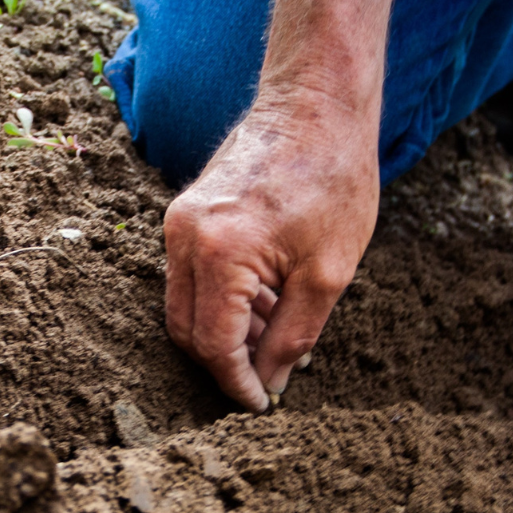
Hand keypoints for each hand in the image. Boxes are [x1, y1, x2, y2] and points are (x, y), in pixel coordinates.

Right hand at [164, 103, 378, 410]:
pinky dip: (222, 300)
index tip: (261, 406)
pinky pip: (191, 275)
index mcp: (220, 253)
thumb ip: (293, 337)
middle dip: (225, 363)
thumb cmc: (333, 180)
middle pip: (186, 330)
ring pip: (185, 305)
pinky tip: (266, 304)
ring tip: (278, 338)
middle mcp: (185, 237)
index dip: (236, 384)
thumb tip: (270, 383)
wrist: (316, 106)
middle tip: (268, 379)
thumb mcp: (328, 274)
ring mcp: (179, 222)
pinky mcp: (185, 212)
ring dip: (226, 332)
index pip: (213, 345)